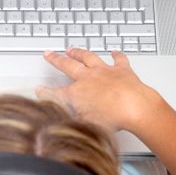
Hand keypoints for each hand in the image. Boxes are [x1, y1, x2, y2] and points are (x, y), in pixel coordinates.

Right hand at [37, 48, 160, 132]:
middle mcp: (88, 78)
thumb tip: (65, 122)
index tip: (40, 89)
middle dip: (56, 60)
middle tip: (49, 54)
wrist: (135, 107)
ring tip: (72, 49)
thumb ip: (74, 121)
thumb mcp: (86, 125)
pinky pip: (118, 59)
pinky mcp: (121, 70)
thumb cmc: (112, 118)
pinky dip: (116, 55)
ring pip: (87, 57)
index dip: (45, 91)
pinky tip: (114, 51)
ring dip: (79, 52)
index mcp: (76, 93)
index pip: (55, 92)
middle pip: (67, 66)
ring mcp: (104, 71)